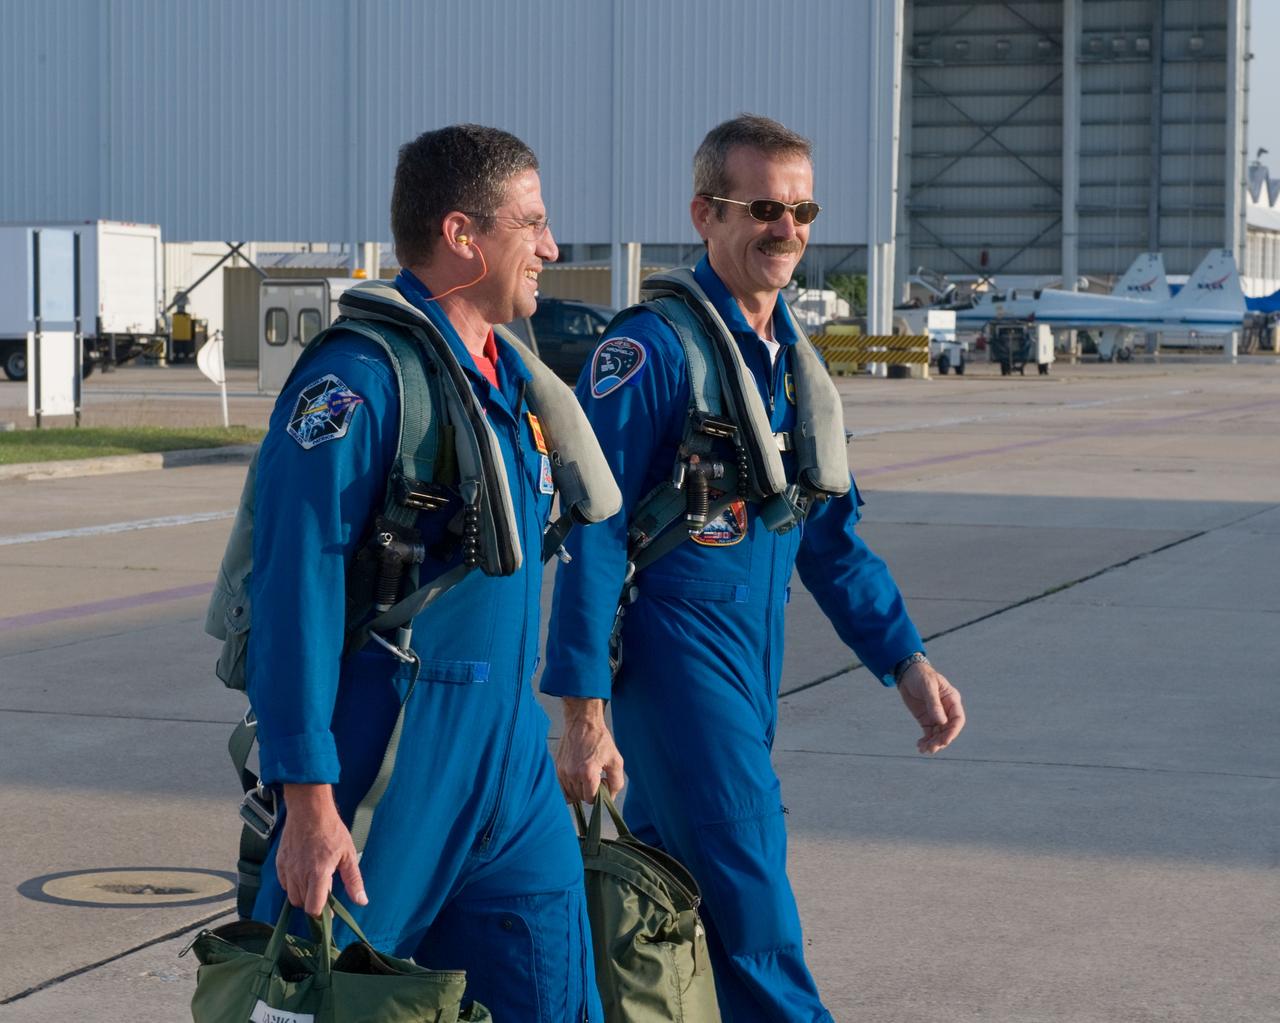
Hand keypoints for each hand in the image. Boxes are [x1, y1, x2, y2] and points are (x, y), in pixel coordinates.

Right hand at [276, 783, 367, 915]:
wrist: (309, 810)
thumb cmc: (331, 830)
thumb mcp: (348, 855)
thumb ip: (353, 881)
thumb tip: (361, 901)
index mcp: (317, 874)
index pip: (313, 908)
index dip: (322, 913)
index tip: (330, 909)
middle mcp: (299, 874)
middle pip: (302, 904)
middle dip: (314, 902)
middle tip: (326, 888)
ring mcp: (287, 869)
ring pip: (292, 895)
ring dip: (304, 894)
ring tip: (316, 879)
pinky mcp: (280, 863)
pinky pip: (285, 884)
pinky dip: (293, 884)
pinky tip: (304, 873)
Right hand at [556, 698, 624, 802]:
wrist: (582, 722)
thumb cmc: (599, 740)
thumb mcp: (616, 760)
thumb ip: (616, 783)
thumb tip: (610, 798)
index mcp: (587, 773)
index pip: (590, 799)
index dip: (599, 793)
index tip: (602, 781)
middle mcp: (572, 774)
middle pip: (580, 797)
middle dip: (590, 791)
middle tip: (596, 776)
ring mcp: (562, 771)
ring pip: (570, 794)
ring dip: (579, 789)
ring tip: (586, 775)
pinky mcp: (556, 768)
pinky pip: (561, 788)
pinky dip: (570, 786)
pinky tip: (577, 776)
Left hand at [897, 661, 964, 754]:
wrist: (907, 673)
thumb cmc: (921, 675)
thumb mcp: (927, 686)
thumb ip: (934, 703)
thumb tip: (942, 722)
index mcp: (952, 700)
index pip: (957, 719)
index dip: (953, 731)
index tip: (945, 741)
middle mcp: (946, 710)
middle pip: (948, 730)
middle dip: (941, 740)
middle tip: (931, 748)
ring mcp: (936, 716)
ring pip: (939, 734)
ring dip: (933, 743)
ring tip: (924, 749)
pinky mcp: (926, 719)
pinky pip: (929, 733)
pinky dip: (926, 741)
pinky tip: (920, 746)